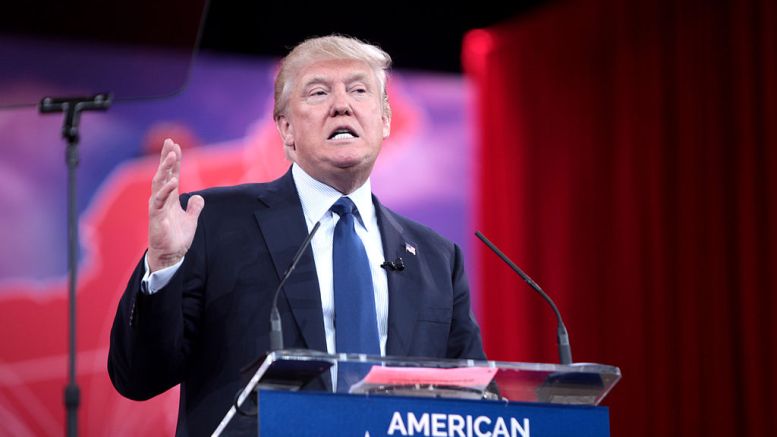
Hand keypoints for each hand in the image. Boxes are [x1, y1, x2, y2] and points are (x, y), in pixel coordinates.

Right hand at [147, 139, 204, 271]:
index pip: (172, 175)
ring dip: (166, 169)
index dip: (174, 161)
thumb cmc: (177, 237)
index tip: (175, 145)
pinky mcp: (157, 217)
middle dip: (166, 158)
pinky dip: (166, 191)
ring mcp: (158, 207)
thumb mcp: (191, 219)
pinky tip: (173, 182)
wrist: (170, 256)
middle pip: (163, 174)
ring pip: (159, 184)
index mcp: (170, 198)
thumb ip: (194, 207)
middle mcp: (162, 199)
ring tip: (172, 156)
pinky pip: (160, 201)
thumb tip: (198, 197)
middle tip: (170, 142)